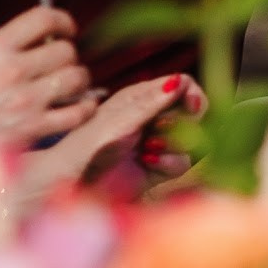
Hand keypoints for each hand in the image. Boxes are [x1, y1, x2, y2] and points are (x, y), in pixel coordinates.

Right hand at [0, 6, 94, 175]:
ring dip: (78, 81)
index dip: (63, 21)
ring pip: (77, 76)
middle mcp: (13, 69)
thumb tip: (41, 43)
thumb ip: (5, 50)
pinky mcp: (34, 127)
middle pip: (66, 50)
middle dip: (68, 57)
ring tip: (69, 87)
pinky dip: (83, 109)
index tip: (66, 29)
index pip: (43, 18)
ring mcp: (26, 99)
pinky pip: (77, 112)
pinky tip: (76, 108)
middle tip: (60, 67)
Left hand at [22, 73, 205, 200]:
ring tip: (148, 150)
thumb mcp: (120, 121)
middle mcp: (154, 116)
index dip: (191, 94)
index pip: (183, 85)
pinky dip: (169, 163)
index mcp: (142, 97)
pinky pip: (183, 162)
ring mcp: (159, 142)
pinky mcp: (160, 167)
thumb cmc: (88, 147)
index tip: (191, 106)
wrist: (73, 186)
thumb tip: (180, 81)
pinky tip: (148, 164)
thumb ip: (152, 102)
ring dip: (174, 144)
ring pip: (193, 139)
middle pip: (194, 112)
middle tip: (159, 130)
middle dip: (183, 123)